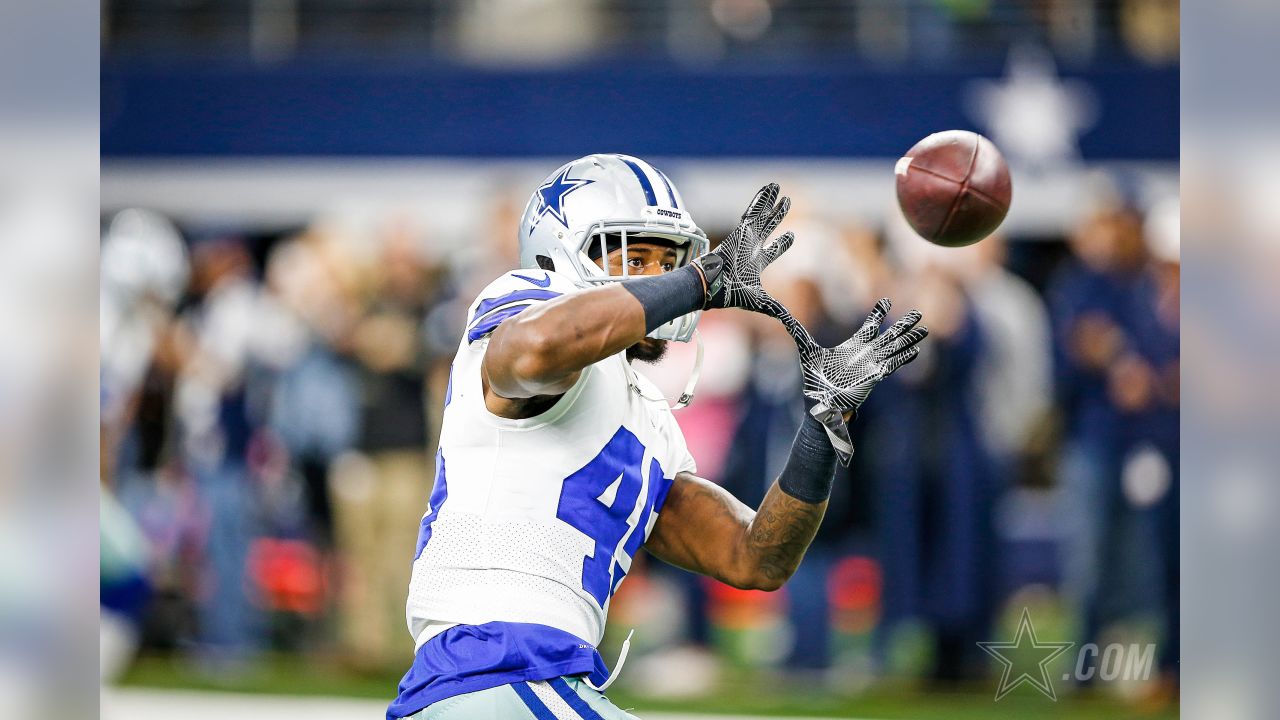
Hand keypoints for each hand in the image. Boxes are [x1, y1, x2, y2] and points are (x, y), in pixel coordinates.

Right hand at [694, 184, 794, 313]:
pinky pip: (754, 211)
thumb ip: (781, 314)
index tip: (792, 236)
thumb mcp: (762, 304)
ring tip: (778, 187)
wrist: (712, 285)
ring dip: (771, 203)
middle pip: (766, 228)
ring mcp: (744, 238)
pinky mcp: (741, 230)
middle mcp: (749, 248)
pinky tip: (771, 188)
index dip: (782, 244)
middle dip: (776, 217)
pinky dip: (762, 199)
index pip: (771, 251)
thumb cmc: (731, 295)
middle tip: (787, 203)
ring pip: (761, 216)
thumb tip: (800, 334)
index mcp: (754, 264)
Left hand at [783, 298, 927, 463]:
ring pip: (893, 348)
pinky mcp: (873, 378)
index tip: (885, 301)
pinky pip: (891, 365)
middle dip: (902, 325)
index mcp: (852, 347)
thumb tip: (778, 311)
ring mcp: (871, 366)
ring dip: (908, 339)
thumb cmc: (814, 382)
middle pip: (888, 335)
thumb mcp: (806, 350)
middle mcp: (865, 355)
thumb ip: (795, 330)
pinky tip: (915, 351)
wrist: (820, 405)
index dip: (877, 314)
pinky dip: (902, 358)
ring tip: (924, 330)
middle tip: (916, 313)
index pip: (869, 327)